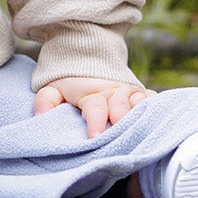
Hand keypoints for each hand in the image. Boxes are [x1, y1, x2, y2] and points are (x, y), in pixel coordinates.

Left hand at [34, 77, 151, 137]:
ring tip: (141, 135)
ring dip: (140, 118)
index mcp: (92, 93)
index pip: (95, 108)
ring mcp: (131, 92)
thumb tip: (40, 116)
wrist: (89, 57)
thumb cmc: (71, 82)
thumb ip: (46, 101)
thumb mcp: (53, 88)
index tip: (95, 138)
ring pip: (139, 105)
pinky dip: (156, 111)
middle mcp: (114, 92)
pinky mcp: (142, 94)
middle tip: (121, 141)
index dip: (95, 123)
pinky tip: (156, 125)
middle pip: (121, 108)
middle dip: (122, 123)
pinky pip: (153, 102)